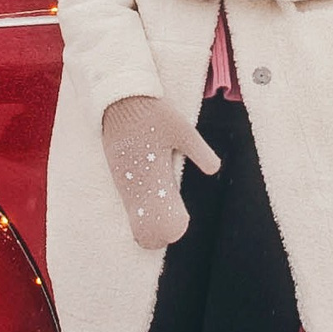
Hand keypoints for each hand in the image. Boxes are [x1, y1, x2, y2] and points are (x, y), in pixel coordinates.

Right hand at [101, 94, 220, 248]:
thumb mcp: (181, 129)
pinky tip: (152, 207)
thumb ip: (199, 150)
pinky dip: (140, 210)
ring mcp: (123, 181)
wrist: (121, 99)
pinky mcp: (117, 174)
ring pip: (134, 216)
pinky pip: (128, 202)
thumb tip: (215, 169)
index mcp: (149, 177)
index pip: (156, 221)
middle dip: (160, 231)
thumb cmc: (153, 114)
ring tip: (168, 220)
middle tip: (176, 226)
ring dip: (150, 221)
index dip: (170, 229)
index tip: (182, 222)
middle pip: (142, 227)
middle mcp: (133, 184)